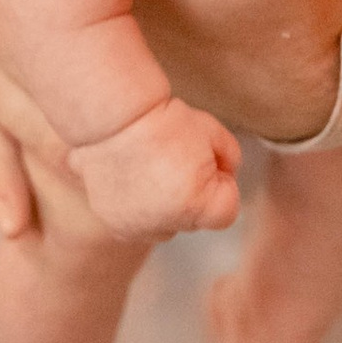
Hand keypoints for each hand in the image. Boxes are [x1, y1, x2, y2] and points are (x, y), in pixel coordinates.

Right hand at [71, 95, 242, 240]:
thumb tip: (227, 173)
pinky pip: (138, 223)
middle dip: (193, 194)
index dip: (221, 181)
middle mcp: (164, 226)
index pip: (227, 212)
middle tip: (173, 157)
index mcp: (194, 206)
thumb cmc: (161, 119)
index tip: (204, 159)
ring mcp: (136, 228)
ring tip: (150, 167)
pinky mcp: (114, 224)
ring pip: (166, 225)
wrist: (111, 114)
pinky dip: (138, 206)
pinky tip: (132, 177)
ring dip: (165, 205)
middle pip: (194, 219)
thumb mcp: (211, 131)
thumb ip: (230, 157)